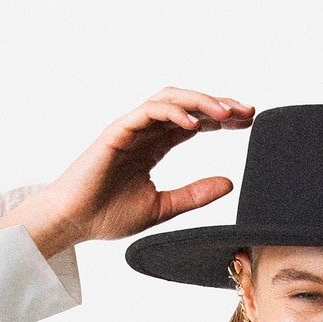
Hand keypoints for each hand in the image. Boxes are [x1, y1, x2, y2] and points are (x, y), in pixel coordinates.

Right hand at [17, 86, 253, 247]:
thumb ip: (195, 195)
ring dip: (200, 102)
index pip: (193, 123)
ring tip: (226, 113)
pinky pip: (147, 112)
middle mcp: (144, 132)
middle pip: (187, 106)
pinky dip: (172, 112)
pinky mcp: (117, 132)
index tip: (247, 122)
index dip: (220, 120)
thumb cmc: (109, 215)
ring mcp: (131, 129)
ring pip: (170, 100)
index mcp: (154, 147)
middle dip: (218, 105)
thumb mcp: (164, 207)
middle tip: (247, 111)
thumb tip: (229, 184)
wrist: (75, 221)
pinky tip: (195, 124)